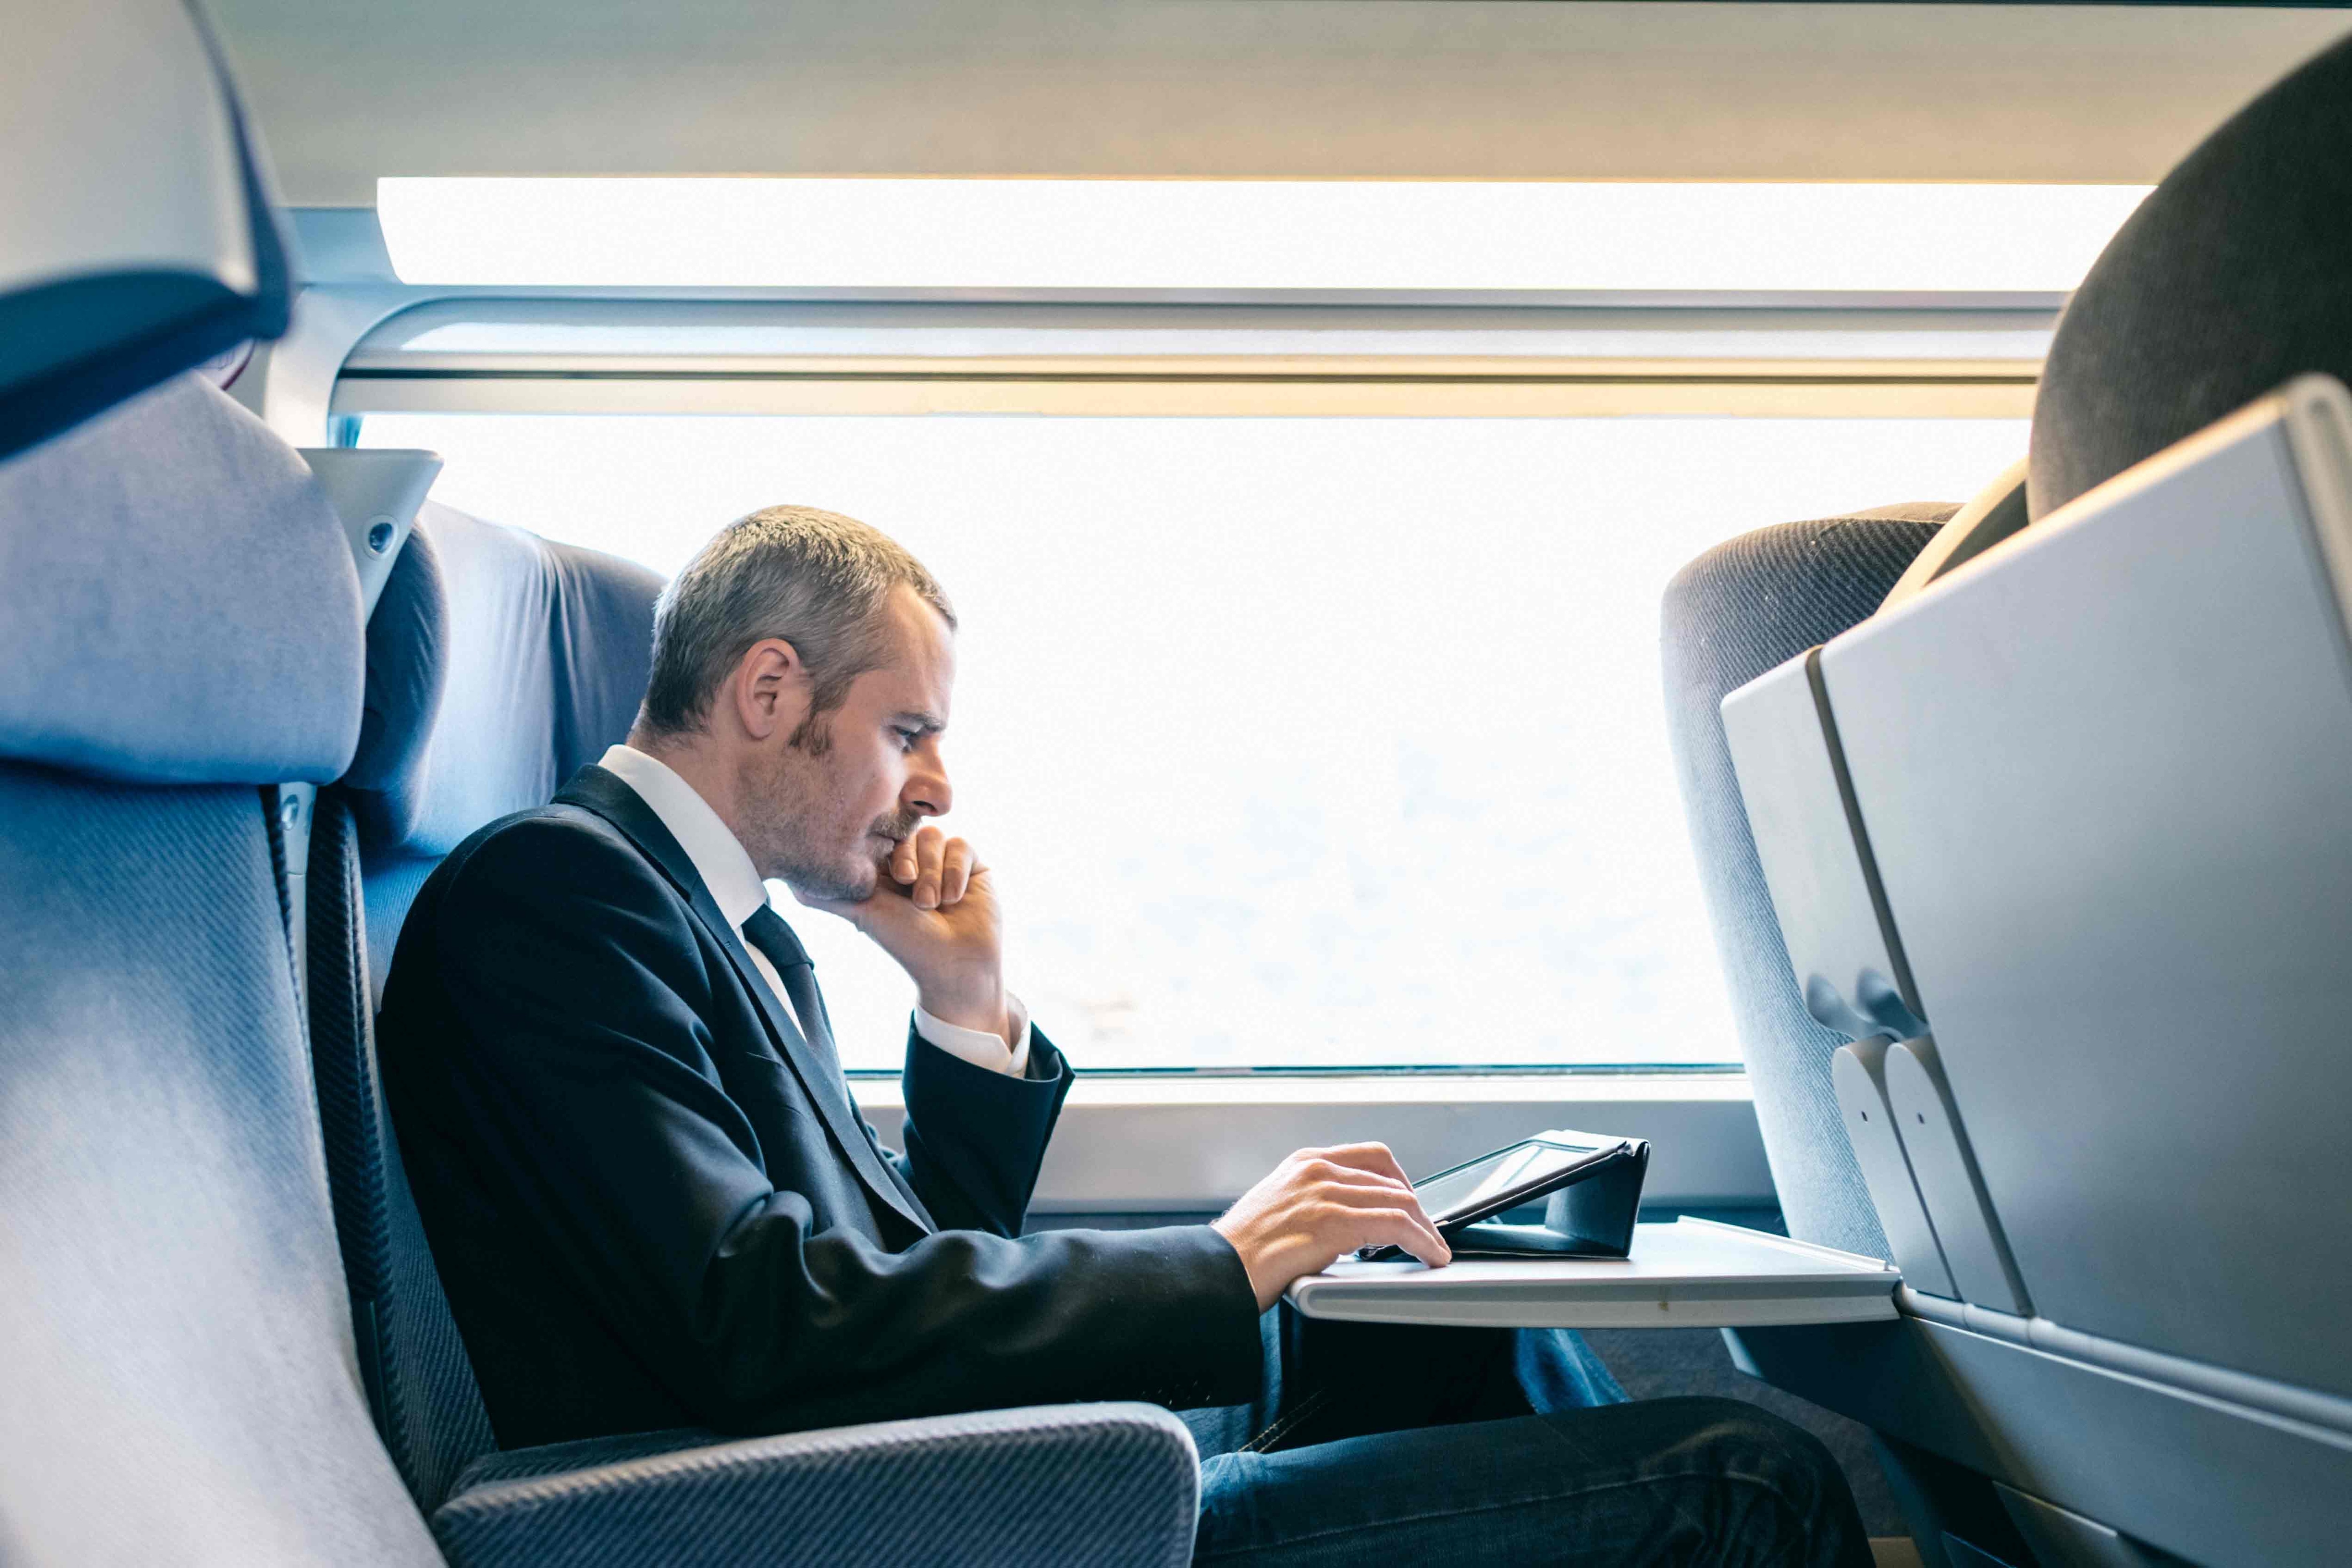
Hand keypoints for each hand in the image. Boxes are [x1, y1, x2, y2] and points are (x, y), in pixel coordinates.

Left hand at [794, 825, 1009, 1042]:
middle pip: (909, 833)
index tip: (893, 879)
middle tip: (914, 897)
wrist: (956, 967)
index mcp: (885, 869)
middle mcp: (914, 860)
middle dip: (913, 865)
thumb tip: (789, 883)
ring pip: (935, 837)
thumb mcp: (863, 914)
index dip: (886, 850)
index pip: (880, 835)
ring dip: (934, 874)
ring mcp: (943, 861)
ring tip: (934, 905)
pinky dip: (956, 873)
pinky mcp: (971, 864)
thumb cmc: (908, 945)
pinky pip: (962, 845)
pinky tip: (955, 898)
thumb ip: (829, 896)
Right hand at [1211, 1143, 1450, 1310]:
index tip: (1411, 1205)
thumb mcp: (1279, 1208)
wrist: (1217, 1270)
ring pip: (1400, 1201)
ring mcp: (1325, 1193)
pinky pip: (1396, 1225)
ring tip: (1434, 1250)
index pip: (1371, 1157)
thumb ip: (1313, 1203)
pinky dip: (1422, 1241)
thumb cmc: (1242, 1252)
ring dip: (1426, 1229)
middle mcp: (1317, 1170)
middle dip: (1418, 1210)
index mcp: (1304, 1163)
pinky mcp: (1333, 1222)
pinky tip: (1429, 1257)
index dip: (1401, 1181)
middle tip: (1428, 1235)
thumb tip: (1349, 1221)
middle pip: (1391, 1180)